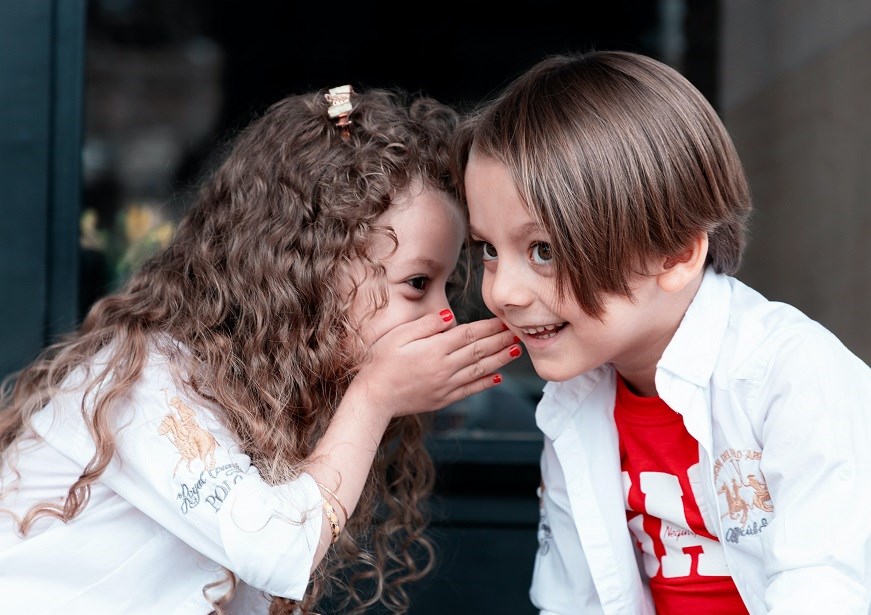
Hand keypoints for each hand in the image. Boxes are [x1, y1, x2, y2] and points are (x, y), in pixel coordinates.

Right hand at [350, 309, 520, 420]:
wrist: (374, 397)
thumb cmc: (380, 362)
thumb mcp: (399, 336)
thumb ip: (426, 325)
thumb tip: (450, 316)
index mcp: (434, 349)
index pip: (468, 334)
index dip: (488, 327)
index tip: (504, 321)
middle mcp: (444, 367)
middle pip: (479, 351)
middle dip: (500, 341)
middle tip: (519, 332)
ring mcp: (445, 385)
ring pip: (479, 370)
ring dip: (499, 360)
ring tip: (515, 351)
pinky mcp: (443, 399)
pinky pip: (469, 390)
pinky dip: (485, 383)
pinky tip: (497, 378)